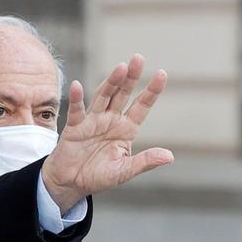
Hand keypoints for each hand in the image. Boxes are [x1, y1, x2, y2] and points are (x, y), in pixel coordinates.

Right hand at [41, 54, 173, 211]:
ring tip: (120, 68)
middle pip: (123, 94)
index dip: (151, 91)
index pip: (142, 105)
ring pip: (103, 96)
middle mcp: (111, 120)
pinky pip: (77, 111)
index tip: (162, 73)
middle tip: (138, 58)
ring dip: (111, 82)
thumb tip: (169, 156)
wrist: (71, 183)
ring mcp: (93, 121)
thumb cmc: (99, 176)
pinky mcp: (75, 127)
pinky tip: (77, 85)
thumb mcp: (125, 171)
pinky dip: (76, 98)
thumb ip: (145, 162)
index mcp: (126, 129)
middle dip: (131, 77)